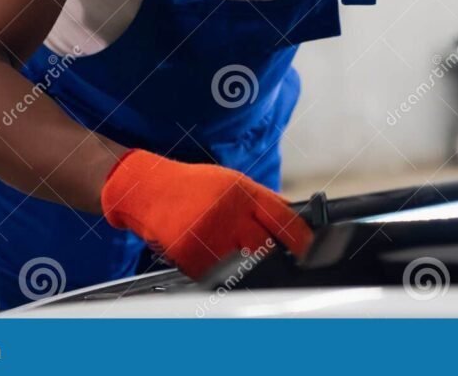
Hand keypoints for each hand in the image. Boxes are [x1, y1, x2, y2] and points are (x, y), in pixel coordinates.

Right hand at [101, 149, 312, 278]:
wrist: (148, 188)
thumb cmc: (192, 185)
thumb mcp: (231, 181)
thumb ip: (259, 202)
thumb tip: (291, 223)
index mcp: (243, 191)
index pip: (283, 219)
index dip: (301, 239)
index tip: (309, 252)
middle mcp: (228, 212)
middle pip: (265, 247)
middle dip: (270, 255)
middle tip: (267, 256)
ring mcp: (209, 234)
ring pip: (242, 265)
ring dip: (243, 265)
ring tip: (230, 251)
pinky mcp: (190, 254)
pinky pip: (214, 275)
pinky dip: (217, 272)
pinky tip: (209, 256)